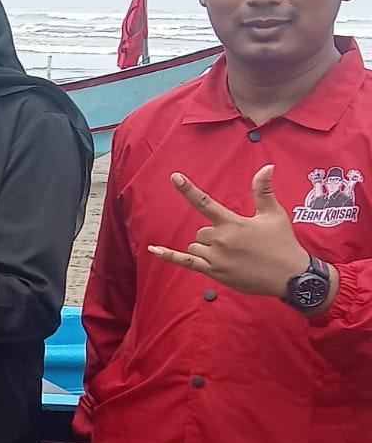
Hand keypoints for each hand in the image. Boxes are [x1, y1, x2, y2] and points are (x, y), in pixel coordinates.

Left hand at [147, 165, 308, 296]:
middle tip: (238, 244)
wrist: (290, 276)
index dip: (187, 189)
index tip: (174, 176)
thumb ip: (263, 191)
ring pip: (195, 246)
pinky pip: (185, 262)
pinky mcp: (214, 272)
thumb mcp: (274, 214)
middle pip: (201, 231)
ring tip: (234, 255)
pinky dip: (169, 256)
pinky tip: (152, 250)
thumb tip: (266, 166)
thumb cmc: (282, 243)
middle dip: (214, 235)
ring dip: (207, 248)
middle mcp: (220, 239)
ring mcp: (215, 257)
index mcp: (233, 223)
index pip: (204, 202)